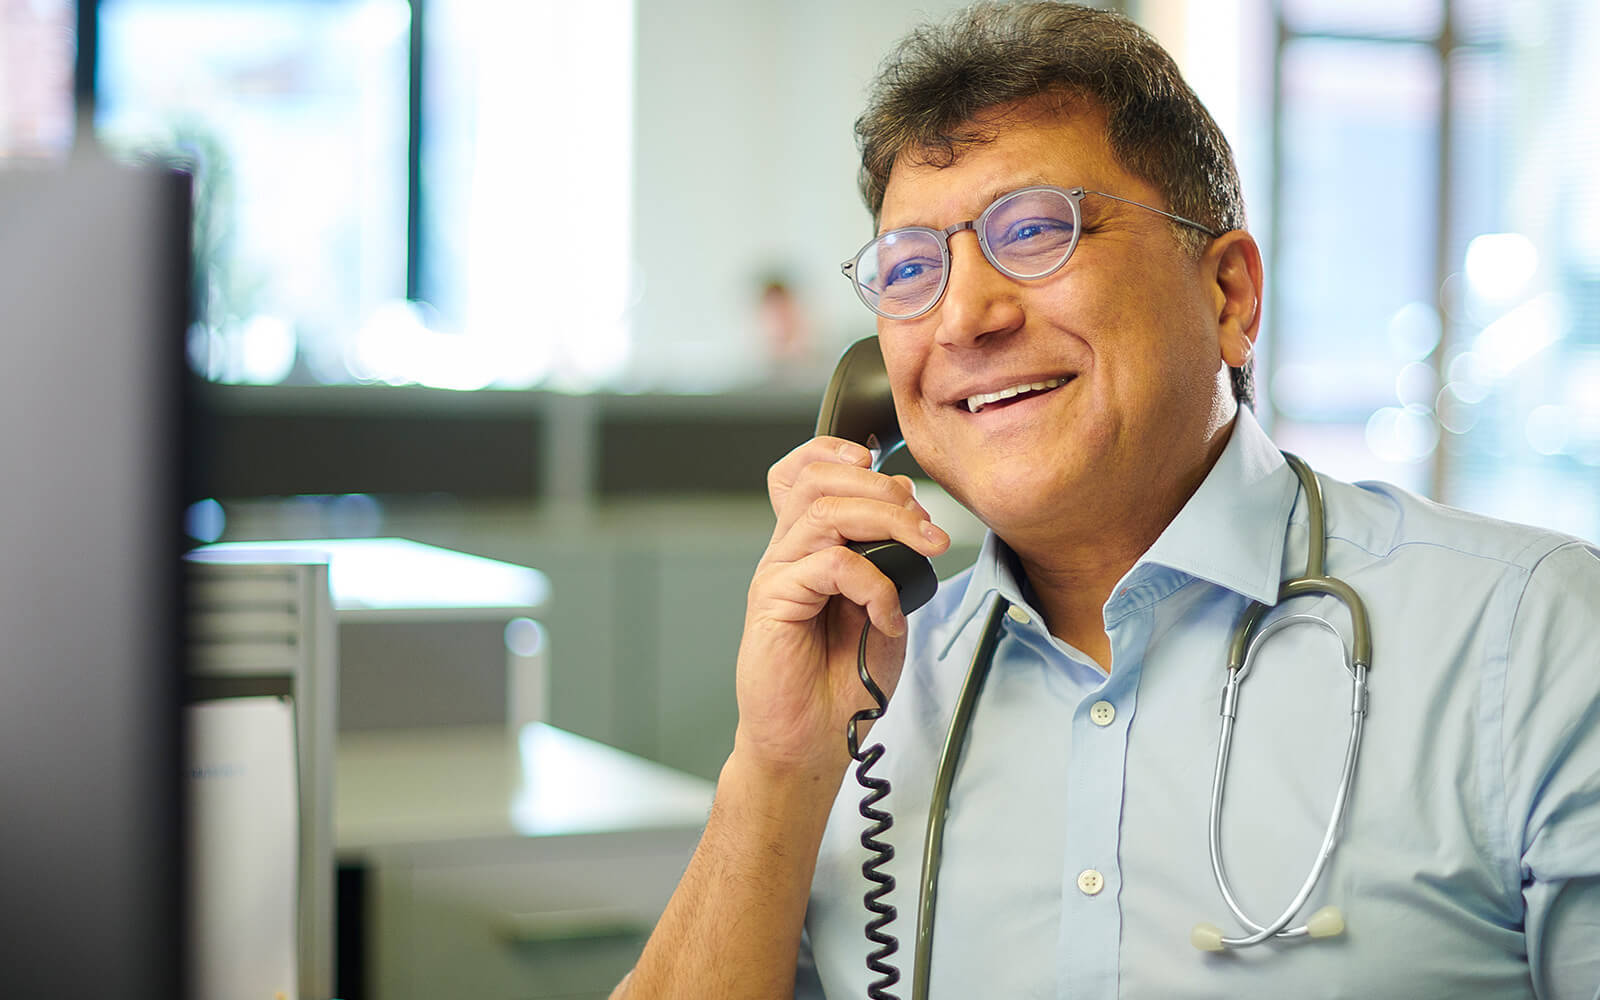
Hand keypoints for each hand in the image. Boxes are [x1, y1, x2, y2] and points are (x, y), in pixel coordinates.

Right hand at [732, 436, 949, 779]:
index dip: (843, 453)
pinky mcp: (773, 601)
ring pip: (825, 509)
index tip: (897, 480)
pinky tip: (886, 613)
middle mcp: (788, 551)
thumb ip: (889, 556)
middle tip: (929, 526)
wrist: (813, 738)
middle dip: (885, 489)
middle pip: (821, 478)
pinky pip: (829, 563)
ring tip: (922, 550)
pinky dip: (873, 583)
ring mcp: (777, 573)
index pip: (806, 469)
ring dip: (887, 522)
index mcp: (809, 544)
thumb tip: (907, 507)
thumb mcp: (883, 603)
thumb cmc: (844, 678)